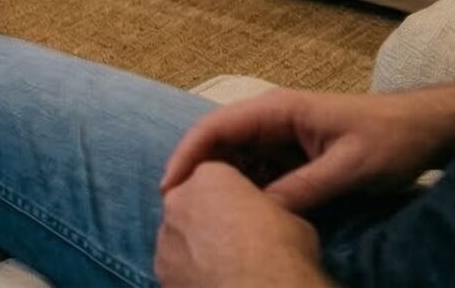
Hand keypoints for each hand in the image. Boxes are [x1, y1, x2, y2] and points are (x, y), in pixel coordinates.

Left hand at [155, 162, 327, 287]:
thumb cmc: (282, 253)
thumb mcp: (293, 221)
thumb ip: (269, 210)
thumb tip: (266, 219)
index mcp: (210, 178)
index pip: (218, 177)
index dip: (237, 196)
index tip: (252, 214)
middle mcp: (178, 201)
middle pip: (193, 204)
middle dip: (211, 218)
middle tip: (240, 242)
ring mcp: (164, 238)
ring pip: (181, 236)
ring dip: (198, 246)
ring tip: (229, 267)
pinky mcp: (160, 271)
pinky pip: (176, 266)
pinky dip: (191, 273)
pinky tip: (216, 283)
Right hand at [162, 83, 454, 212]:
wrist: (423, 129)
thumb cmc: (388, 139)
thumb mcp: (348, 168)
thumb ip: (302, 188)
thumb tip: (257, 211)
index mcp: (277, 110)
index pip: (216, 127)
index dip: (187, 156)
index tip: (170, 187)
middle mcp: (271, 117)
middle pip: (217, 141)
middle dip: (197, 171)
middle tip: (181, 207)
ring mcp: (280, 133)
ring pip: (235, 157)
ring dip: (221, 181)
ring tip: (207, 212)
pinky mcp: (291, 150)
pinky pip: (257, 168)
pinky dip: (246, 187)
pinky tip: (244, 210)